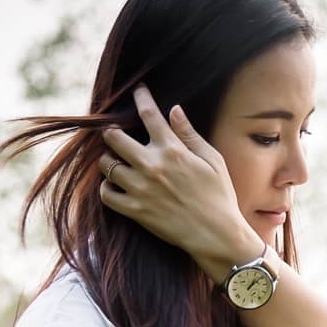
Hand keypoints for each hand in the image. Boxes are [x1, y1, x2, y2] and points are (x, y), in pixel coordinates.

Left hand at [97, 85, 262, 277]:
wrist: (217, 235)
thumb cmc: (220, 196)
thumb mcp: (213, 161)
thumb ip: (190, 135)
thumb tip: (174, 110)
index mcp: (172, 150)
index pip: (149, 114)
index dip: (142, 98)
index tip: (138, 90)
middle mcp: (151, 166)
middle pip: (114, 137)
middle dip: (112, 132)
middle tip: (115, 135)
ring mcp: (140, 188)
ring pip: (106, 164)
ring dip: (108, 160)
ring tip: (115, 161)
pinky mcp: (135, 210)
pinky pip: (106, 194)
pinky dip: (107, 187)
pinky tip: (115, 185)